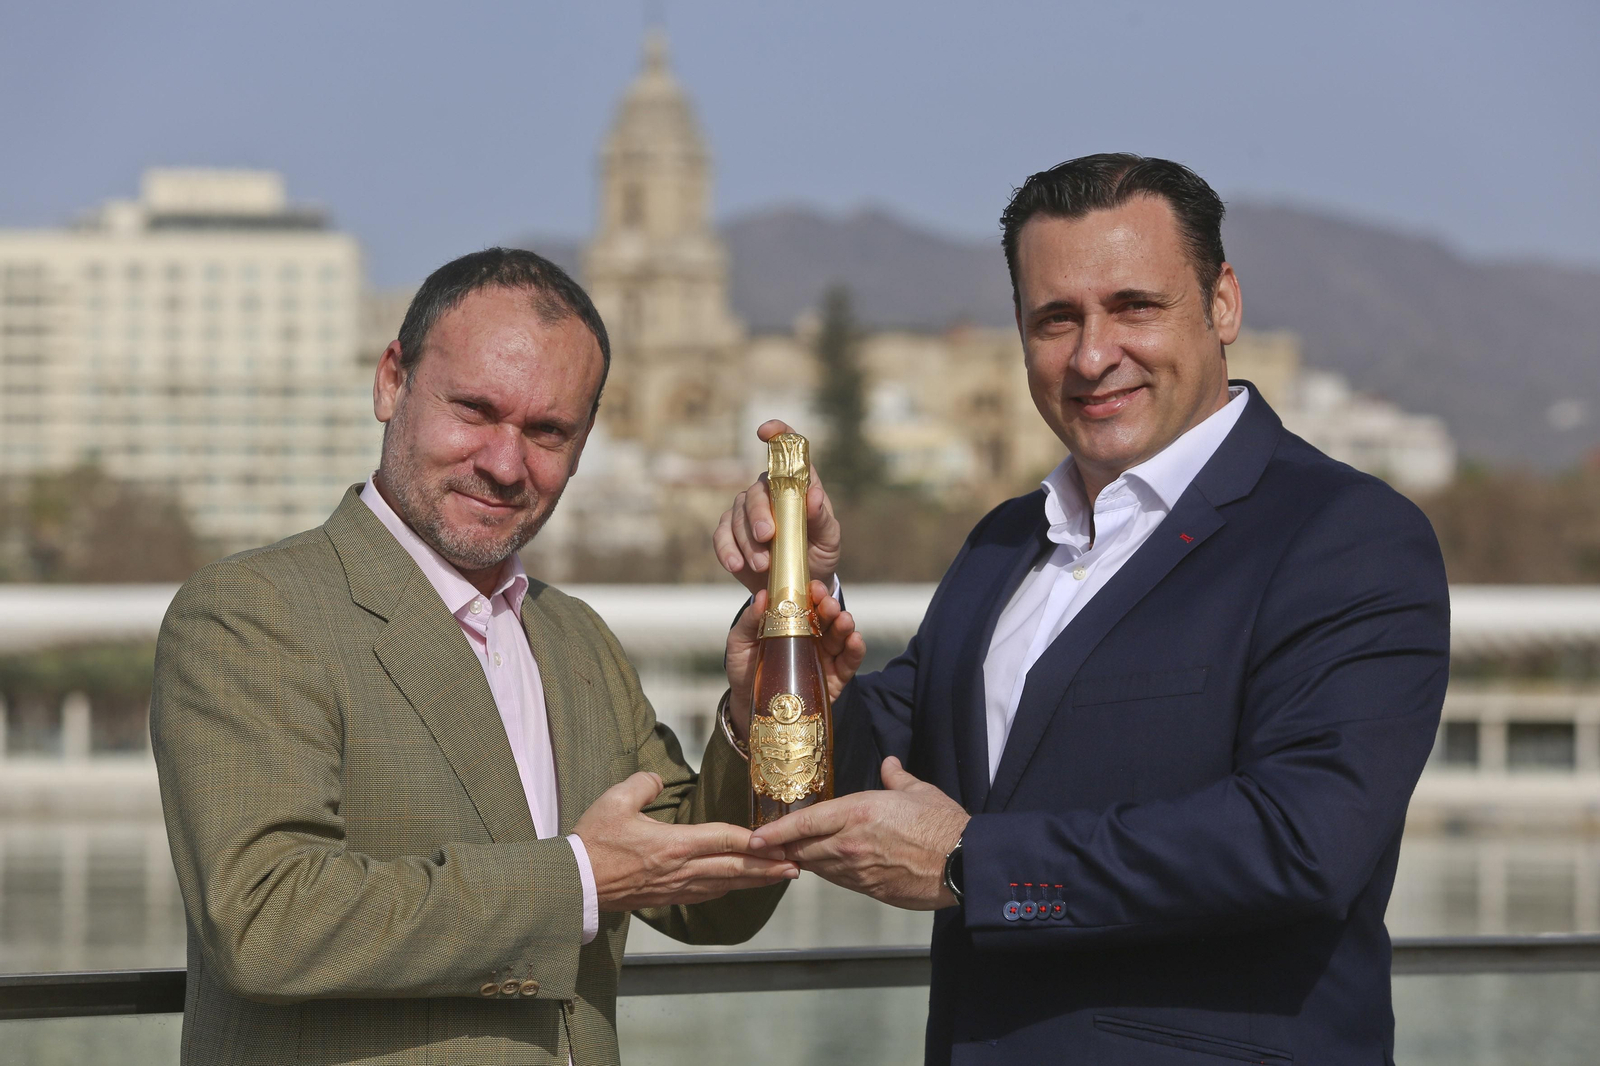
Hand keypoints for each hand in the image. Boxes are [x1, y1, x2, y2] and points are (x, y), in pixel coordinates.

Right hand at [573, 772, 797, 910]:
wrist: (574, 884)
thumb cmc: (592, 843)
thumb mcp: (614, 801)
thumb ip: (642, 784)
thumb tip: (656, 779)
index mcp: (673, 844)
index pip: (723, 840)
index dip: (754, 841)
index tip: (779, 841)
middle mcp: (681, 869)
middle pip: (734, 868)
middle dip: (769, 867)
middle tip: (797, 865)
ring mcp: (676, 887)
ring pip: (725, 884)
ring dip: (755, 880)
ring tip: (781, 877)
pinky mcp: (668, 897)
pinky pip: (707, 893)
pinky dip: (730, 888)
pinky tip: (740, 885)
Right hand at [714, 419, 841, 594]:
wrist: (801, 584)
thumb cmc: (818, 552)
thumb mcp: (829, 538)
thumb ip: (822, 518)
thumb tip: (815, 496)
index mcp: (796, 484)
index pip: (788, 449)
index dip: (778, 434)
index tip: (765, 431)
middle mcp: (769, 491)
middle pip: (757, 491)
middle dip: (759, 513)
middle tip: (767, 536)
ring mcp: (747, 511)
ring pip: (738, 515)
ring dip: (748, 541)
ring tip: (762, 565)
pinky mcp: (730, 534)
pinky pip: (721, 536)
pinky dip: (727, 550)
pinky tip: (736, 565)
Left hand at [724, 582, 865, 742]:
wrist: (747, 705)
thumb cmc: (744, 668)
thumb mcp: (740, 641)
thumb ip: (750, 620)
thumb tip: (761, 596)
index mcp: (792, 623)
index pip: (807, 603)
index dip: (813, 593)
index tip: (813, 587)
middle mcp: (812, 637)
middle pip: (827, 617)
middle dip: (831, 607)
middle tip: (828, 604)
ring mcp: (824, 657)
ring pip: (841, 636)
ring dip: (845, 625)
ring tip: (844, 620)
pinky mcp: (834, 679)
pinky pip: (849, 662)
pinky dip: (856, 650)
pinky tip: (855, 640)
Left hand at [749, 757, 969, 910]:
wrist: (964, 863)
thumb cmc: (942, 824)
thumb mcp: (918, 791)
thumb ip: (896, 778)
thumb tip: (890, 765)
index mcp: (858, 812)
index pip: (805, 823)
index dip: (776, 831)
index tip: (755, 837)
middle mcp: (850, 843)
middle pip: (803, 849)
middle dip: (784, 849)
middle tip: (765, 848)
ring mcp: (859, 870)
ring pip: (818, 867)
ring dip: (805, 861)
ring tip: (792, 856)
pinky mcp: (870, 889)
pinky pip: (839, 881)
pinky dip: (829, 873)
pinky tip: (828, 867)